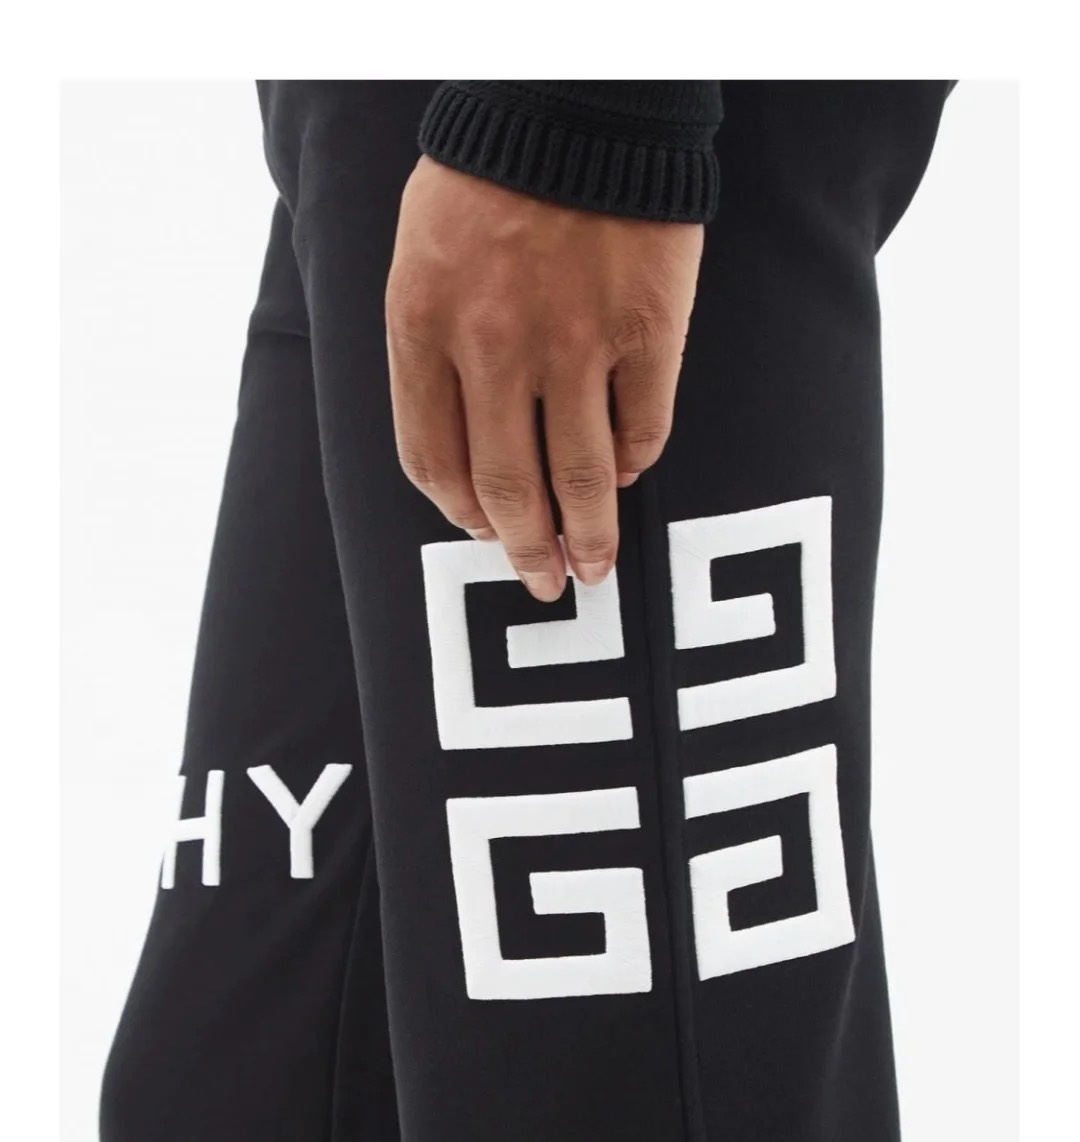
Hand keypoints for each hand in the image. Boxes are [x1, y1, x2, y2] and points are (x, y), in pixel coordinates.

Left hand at [386, 157, 703, 600]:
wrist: (574, 100)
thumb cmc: (485, 179)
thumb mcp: (417, 257)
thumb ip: (429, 353)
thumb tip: (471, 459)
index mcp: (423, 326)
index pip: (432, 460)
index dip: (458, 513)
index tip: (481, 535)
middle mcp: (495, 347)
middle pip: (509, 487)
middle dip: (526, 550)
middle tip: (545, 583)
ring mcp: (576, 341)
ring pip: (582, 475)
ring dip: (590, 535)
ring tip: (595, 570)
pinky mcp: (648, 329)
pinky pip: (644, 425)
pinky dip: (637, 461)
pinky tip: (631, 473)